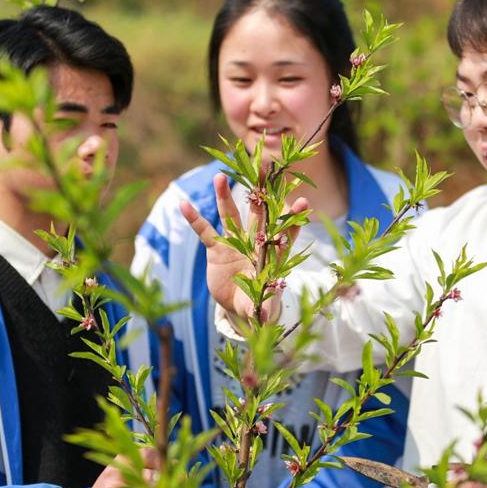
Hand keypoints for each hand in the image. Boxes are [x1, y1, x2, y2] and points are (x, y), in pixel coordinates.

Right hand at [180, 173, 307, 321]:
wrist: (241, 303)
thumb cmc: (259, 302)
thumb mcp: (261, 306)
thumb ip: (263, 308)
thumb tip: (265, 319)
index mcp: (271, 256)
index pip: (285, 236)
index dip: (293, 221)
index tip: (303, 204)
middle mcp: (255, 243)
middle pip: (259, 215)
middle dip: (262, 194)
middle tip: (265, 168)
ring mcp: (235, 243)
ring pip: (230, 216)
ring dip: (224, 197)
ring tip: (219, 176)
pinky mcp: (216, 249)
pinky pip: (204, 231)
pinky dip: (194, 219)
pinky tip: (183, 204)